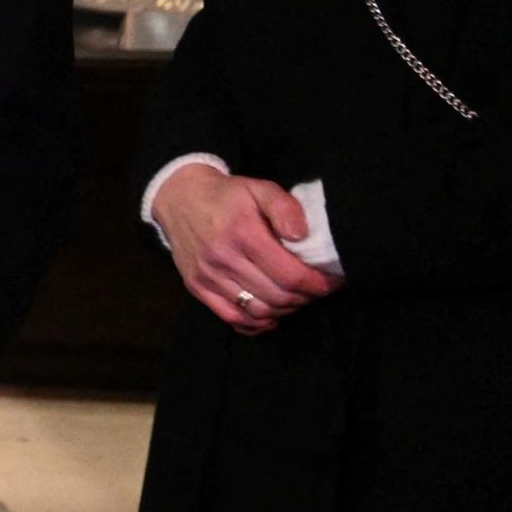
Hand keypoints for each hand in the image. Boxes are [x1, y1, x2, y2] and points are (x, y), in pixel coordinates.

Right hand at [151, 166, 338, 334]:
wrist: (179, 197)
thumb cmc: (226, 195)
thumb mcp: (259, 188)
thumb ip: (284, 208)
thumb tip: (301, 236)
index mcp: (244, 234)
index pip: (290, 275)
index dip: (318, 284)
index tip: (332, 282)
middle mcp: (223, 259)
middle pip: (277, 296)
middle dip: (305, 298)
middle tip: (316, 289)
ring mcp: (207, 276)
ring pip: (257, 311)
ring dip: (284, 310)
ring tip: (295, 299)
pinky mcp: (196, 287)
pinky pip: (231, 317)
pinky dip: (256, 323)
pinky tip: (270, 315)